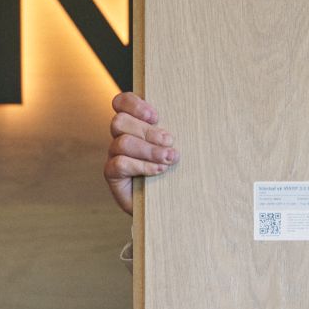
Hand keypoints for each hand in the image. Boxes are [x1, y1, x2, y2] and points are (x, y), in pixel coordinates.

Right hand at [104, 92, 177, 213]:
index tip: (156, 116)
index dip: (134, 104)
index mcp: (134, 125)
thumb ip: (176, 134)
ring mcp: (115, 156)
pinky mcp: (113, 176)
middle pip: (120, 122)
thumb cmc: (176, 172)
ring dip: (148, 149)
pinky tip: (159, 170)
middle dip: (148, 131)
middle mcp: (121, 138)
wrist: (170, 205)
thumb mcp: (177, 148)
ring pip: (122, 142)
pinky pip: (119, 164)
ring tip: (169, 158)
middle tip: (170, 141)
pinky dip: (141, 166)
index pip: (121, 103)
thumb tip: (195, 118)